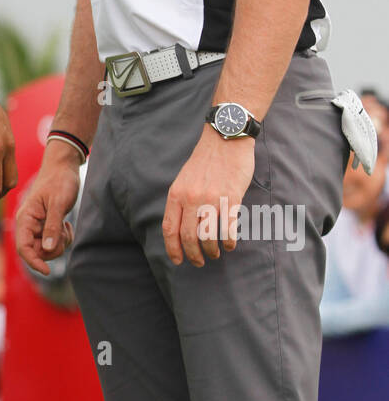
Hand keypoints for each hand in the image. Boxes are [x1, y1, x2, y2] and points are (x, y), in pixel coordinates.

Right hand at [14, 142, 82, 275]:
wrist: (64, 167)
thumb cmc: (59, 181)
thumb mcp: (58, 203)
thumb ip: (52, 226)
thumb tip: (48, 250)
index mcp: (25, 218)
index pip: (23, 248)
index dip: (33, 262)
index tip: (47, 271)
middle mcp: (29, 224)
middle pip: (37, 251)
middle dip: (53, 248)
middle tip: (64, 232)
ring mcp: (38, 225)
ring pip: (47, 248)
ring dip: (59, 243)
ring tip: (66, 225)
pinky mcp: (48, 225)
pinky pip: (54, 242)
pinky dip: (63, 238)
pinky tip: (67, 224)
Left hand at [162, 126, 255, 266]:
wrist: (225, 138)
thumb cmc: (206, 161)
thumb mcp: (184, 179)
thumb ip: (181, 200)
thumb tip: (180, 226)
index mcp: (176, 194)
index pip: (170, 229)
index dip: (173, 249)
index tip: (178, 261)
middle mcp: (191, 198)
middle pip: (188, 237)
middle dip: (193, 255)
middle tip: (199, 262)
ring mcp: (211, 199)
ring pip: (208, 237)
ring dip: (212, 251)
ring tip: (215, 254)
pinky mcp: (231, 198)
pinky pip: (228, 229)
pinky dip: (228, 242)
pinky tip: (229, 245)